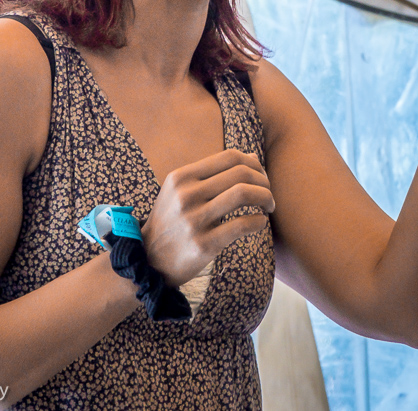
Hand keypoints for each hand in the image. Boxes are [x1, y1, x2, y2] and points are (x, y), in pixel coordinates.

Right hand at [141, 148, 274, 285]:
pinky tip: (260, 223)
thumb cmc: (172, 221)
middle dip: (264, 181)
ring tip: (268, 207)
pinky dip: (259, 221)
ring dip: (266, 198)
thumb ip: (214, 173)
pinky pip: (242, 225)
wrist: (149, 260)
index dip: (253, 164)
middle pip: (241, 174)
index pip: (230, 157)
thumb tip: (252, 158)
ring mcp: (193, 220)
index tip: (260, 176)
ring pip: (243, 194)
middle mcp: (186, 195)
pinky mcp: (203, 245)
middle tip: (268, 194)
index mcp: (182, 177)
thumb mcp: (181, 190)